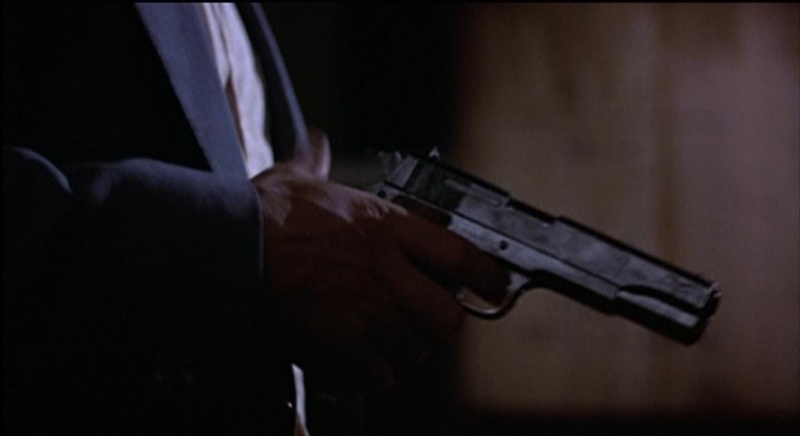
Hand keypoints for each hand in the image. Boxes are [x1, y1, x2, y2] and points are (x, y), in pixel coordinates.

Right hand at [250, 130, 507, 389]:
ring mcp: (368, 308)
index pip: (462, 255)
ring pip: (416, 350)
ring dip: (404, 350)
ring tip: (385, 341)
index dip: (489, 276)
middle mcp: (388, 270)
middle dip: (441, 324)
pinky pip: (382, 375)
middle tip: (424, 319)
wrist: (230, 247)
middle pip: (449, 317)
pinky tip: (361, 361)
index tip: (494, 285)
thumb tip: (315, 142)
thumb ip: (317, 162)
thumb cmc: (263, 215)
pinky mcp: (343, 341)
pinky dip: (375, 374)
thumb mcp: (296, 178)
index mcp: (387, 227)